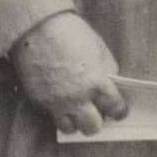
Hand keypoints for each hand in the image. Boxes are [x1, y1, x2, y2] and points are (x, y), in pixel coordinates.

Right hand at [10, 12, 127, 138]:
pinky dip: (58, 113)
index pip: (115, 109)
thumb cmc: (71, 35)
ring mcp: (56, 102)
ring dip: (76, 122)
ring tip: (77, 110)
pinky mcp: (39, 101)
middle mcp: (77, 97)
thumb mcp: (99, 50)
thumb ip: (107, 72)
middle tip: (96, 112)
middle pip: (92, 127)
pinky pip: (51, 117)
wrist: (37, 28)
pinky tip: (61, 101)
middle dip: (97, 122)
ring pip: (70, 128)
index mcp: (97, 83)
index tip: (118, 112)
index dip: (119, 111)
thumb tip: (111, 88)